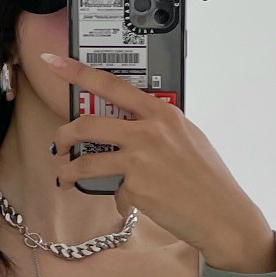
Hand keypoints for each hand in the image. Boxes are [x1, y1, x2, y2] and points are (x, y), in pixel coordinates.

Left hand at [43, 52, 270, 265]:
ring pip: (86, 161)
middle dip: (64, 135)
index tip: (53, 63)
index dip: (78, 73)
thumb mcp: (187, 137)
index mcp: (162, 112)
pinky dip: (119, 199)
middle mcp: (148, 131)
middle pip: (87, 124)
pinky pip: (114, 191)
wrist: (222, 213)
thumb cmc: (208, 178)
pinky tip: (135, 202)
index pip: (112, 85)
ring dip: (68, 171)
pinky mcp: (135, 188)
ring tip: (66, 178)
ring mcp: (139, 160)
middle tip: (59, 144)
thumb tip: (131, 127)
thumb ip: (158, 127)